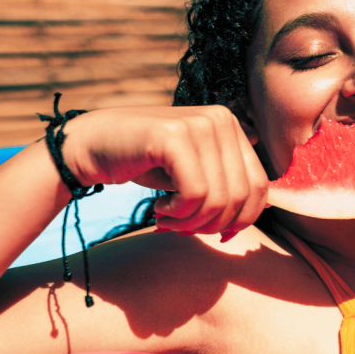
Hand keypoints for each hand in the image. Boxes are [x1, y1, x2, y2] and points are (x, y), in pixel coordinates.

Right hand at [63, 105, 268, 235]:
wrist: (93, 146)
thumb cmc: (146, 164)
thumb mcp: (195, 173)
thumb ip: (226, 184)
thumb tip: (262, 212)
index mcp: (231, 127)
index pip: (259, 186)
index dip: (242, 220)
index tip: (214, 234)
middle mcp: (220, 119)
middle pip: (241, 196)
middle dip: (213, 224)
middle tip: (182, 229)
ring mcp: (199, 124)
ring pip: (218, 198)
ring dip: (191, 222)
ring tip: (167, 220)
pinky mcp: (174, 136)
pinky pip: (195, 193)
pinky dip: (177, 212)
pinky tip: (159, 208)